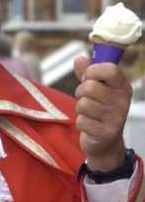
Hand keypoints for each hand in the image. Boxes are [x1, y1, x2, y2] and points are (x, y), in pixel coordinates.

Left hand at [74, 56, 131, 171]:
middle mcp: (122, 101)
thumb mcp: (96, 89)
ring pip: (83, 104)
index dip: (93, 70)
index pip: (110, 69)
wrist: (106, 143)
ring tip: (89, 113)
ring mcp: (116, 118)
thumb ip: (87, 73)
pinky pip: (81, 120)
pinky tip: (90, 125)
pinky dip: (81, 123)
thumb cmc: (99, 110)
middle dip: (80, 92)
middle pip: (90, 87)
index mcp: (122, 86)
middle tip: (86, 98)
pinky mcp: (106, 133)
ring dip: (80, 109)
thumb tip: (79, 58)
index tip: (88, 76)